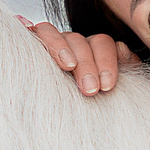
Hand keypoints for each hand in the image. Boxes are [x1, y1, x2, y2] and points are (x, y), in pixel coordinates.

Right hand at [21, 17, 137, 95]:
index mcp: (93, 51)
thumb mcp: (111, 89)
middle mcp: (71, 45)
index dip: (106, 62)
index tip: (107, 86)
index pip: (101, 44)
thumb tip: (122, 49)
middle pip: (78, 40)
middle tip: (90, 90)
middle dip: (87, 64)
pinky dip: (26, 27)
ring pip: (52, 32)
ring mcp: (49, 45)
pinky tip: (25, 25)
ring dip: (61, 47)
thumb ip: (125, 69)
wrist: (68, 124)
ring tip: (68, 66)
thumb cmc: (94, 105)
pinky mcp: (27, 47)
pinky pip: (28, 33)